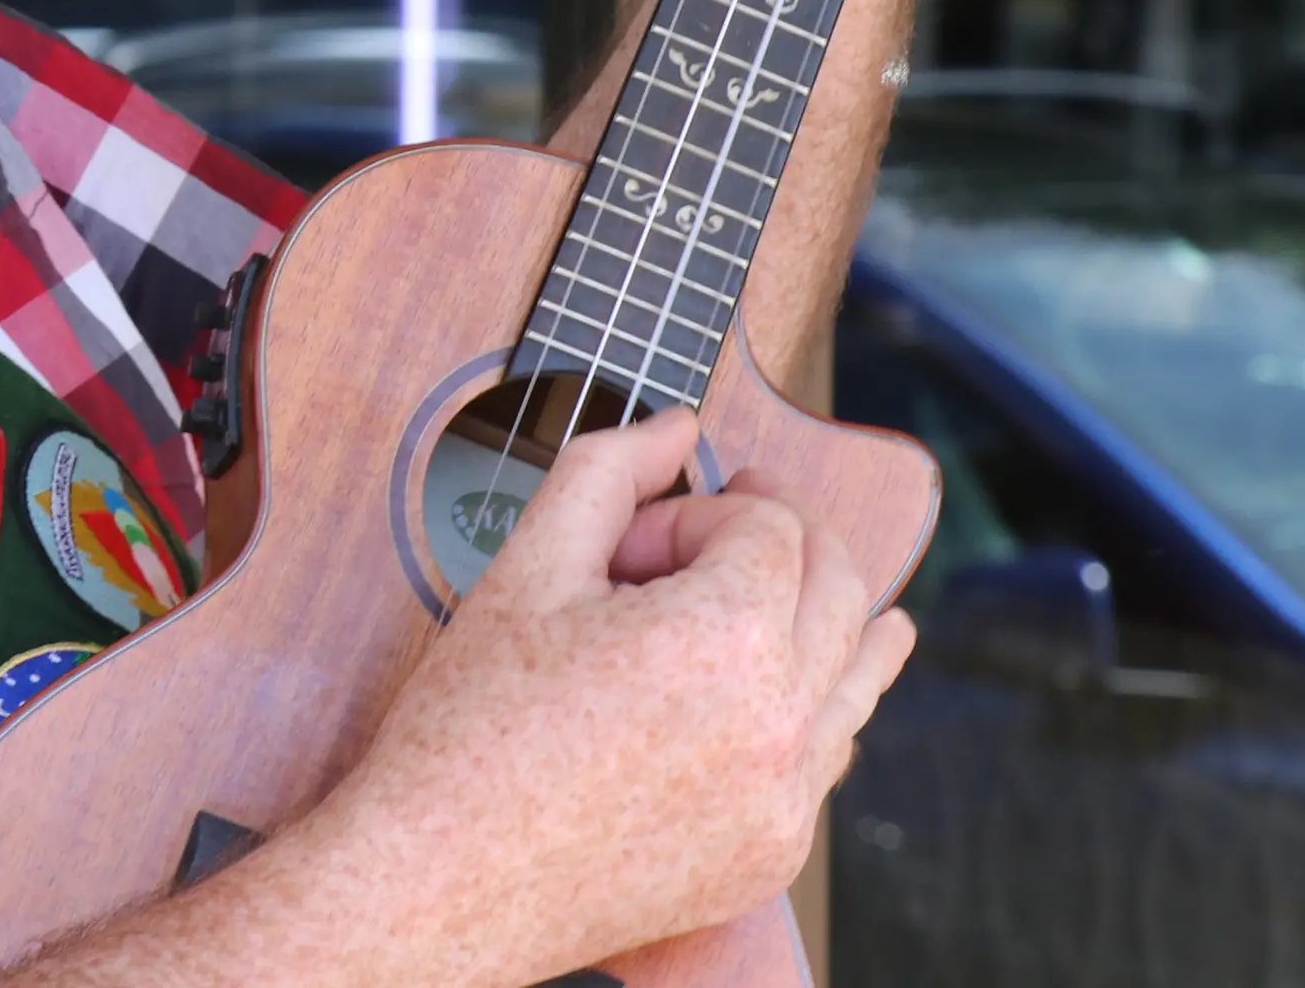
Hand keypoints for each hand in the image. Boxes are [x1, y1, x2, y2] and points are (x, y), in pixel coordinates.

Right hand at [286, 413, 913, 984]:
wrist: (444, 878)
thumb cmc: (469, 729)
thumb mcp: (525, 570)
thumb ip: (607, 471)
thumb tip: (675, 426)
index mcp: (726, 638)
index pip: (766, 523)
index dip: (693, 514)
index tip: (626, 546)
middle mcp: (781, 721)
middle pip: (839, 583)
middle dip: (769, 543)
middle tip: (698, 541)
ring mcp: (787, 798)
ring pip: (861, 673)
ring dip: (827, 614)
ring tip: (787, 588)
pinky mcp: (773, 853)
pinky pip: (828, 754)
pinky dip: (812, 705)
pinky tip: (770, 692)